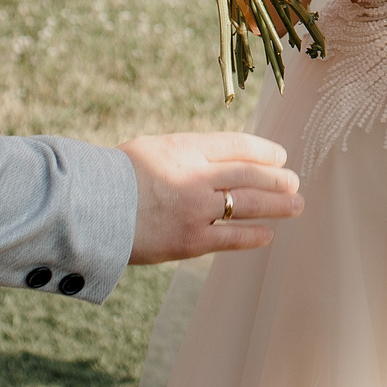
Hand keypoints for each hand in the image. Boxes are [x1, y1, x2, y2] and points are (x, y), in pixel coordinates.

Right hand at [121, 131, 301, 263]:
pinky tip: (268, 234)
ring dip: (277, 205)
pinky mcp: (190, 240)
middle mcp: (197, 175)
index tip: (280, 155)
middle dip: (277, 178)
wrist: (90, 206)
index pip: (238, 145)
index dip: (264, 150)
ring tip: (296, 205)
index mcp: (187, 147)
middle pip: (251, 174)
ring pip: (249, 204)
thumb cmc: (116, 175)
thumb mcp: (154, 149)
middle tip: (294, 181)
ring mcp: (196, 209)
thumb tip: (216, 161)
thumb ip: (186, 154)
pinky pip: (231, 238)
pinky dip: (253, 235)